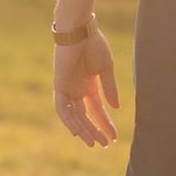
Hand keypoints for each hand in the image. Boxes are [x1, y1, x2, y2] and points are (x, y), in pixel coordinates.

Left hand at [52, 24, 119, 147]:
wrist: (80, 31)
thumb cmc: (94, 46)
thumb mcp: (106, 70)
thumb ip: (109, 89)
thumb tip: (116, 108)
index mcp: (89, 85)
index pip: (97, 109)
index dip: (105, 123)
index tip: (114, 136)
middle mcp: (77, 89)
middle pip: (85, 116)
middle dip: (95, 130)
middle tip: (104, 144)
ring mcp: (67, 88)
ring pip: (73, 115)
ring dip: (83, 129)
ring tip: (93, 142)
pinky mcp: (59, 85)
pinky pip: (62, 107)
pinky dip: (68, 119)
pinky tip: (76, 131)